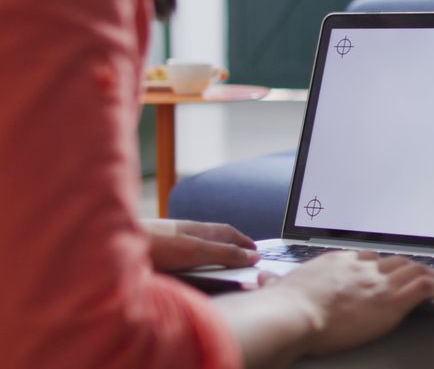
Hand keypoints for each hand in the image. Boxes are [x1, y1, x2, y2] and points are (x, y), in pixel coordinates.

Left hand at [141, 219, 258, 271]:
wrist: (110, 246)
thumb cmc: (154, 245)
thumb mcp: (196, 250)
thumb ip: (223, 253)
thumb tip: (253, 256)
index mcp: (197, 230)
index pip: (227, 233)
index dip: (243, 242)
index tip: (256, 252)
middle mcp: (184, 234)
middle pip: (212, 237)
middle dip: (229, 245)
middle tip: (242, 257)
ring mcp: (167, 243)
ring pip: (195, 245)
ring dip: (210, 252)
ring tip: (218, 264)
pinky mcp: (154, 255)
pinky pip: (179, 256)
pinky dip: (191, 260)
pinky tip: (186, 269)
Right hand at [264, 251, 433, 356]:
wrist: (293, 316)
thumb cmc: (282, 307)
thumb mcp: (277, 287)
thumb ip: (274, 282)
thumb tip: (263, 280)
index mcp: (337, 261)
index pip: (366, 257)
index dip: (380, 263)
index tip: (385, 266)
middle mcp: (361, 267)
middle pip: (394, 261)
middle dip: (409, 265)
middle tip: (421, 269)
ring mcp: (378, 281)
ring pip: (414, 270)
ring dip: (433, 273)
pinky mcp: (391, 300)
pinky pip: (424, 286)